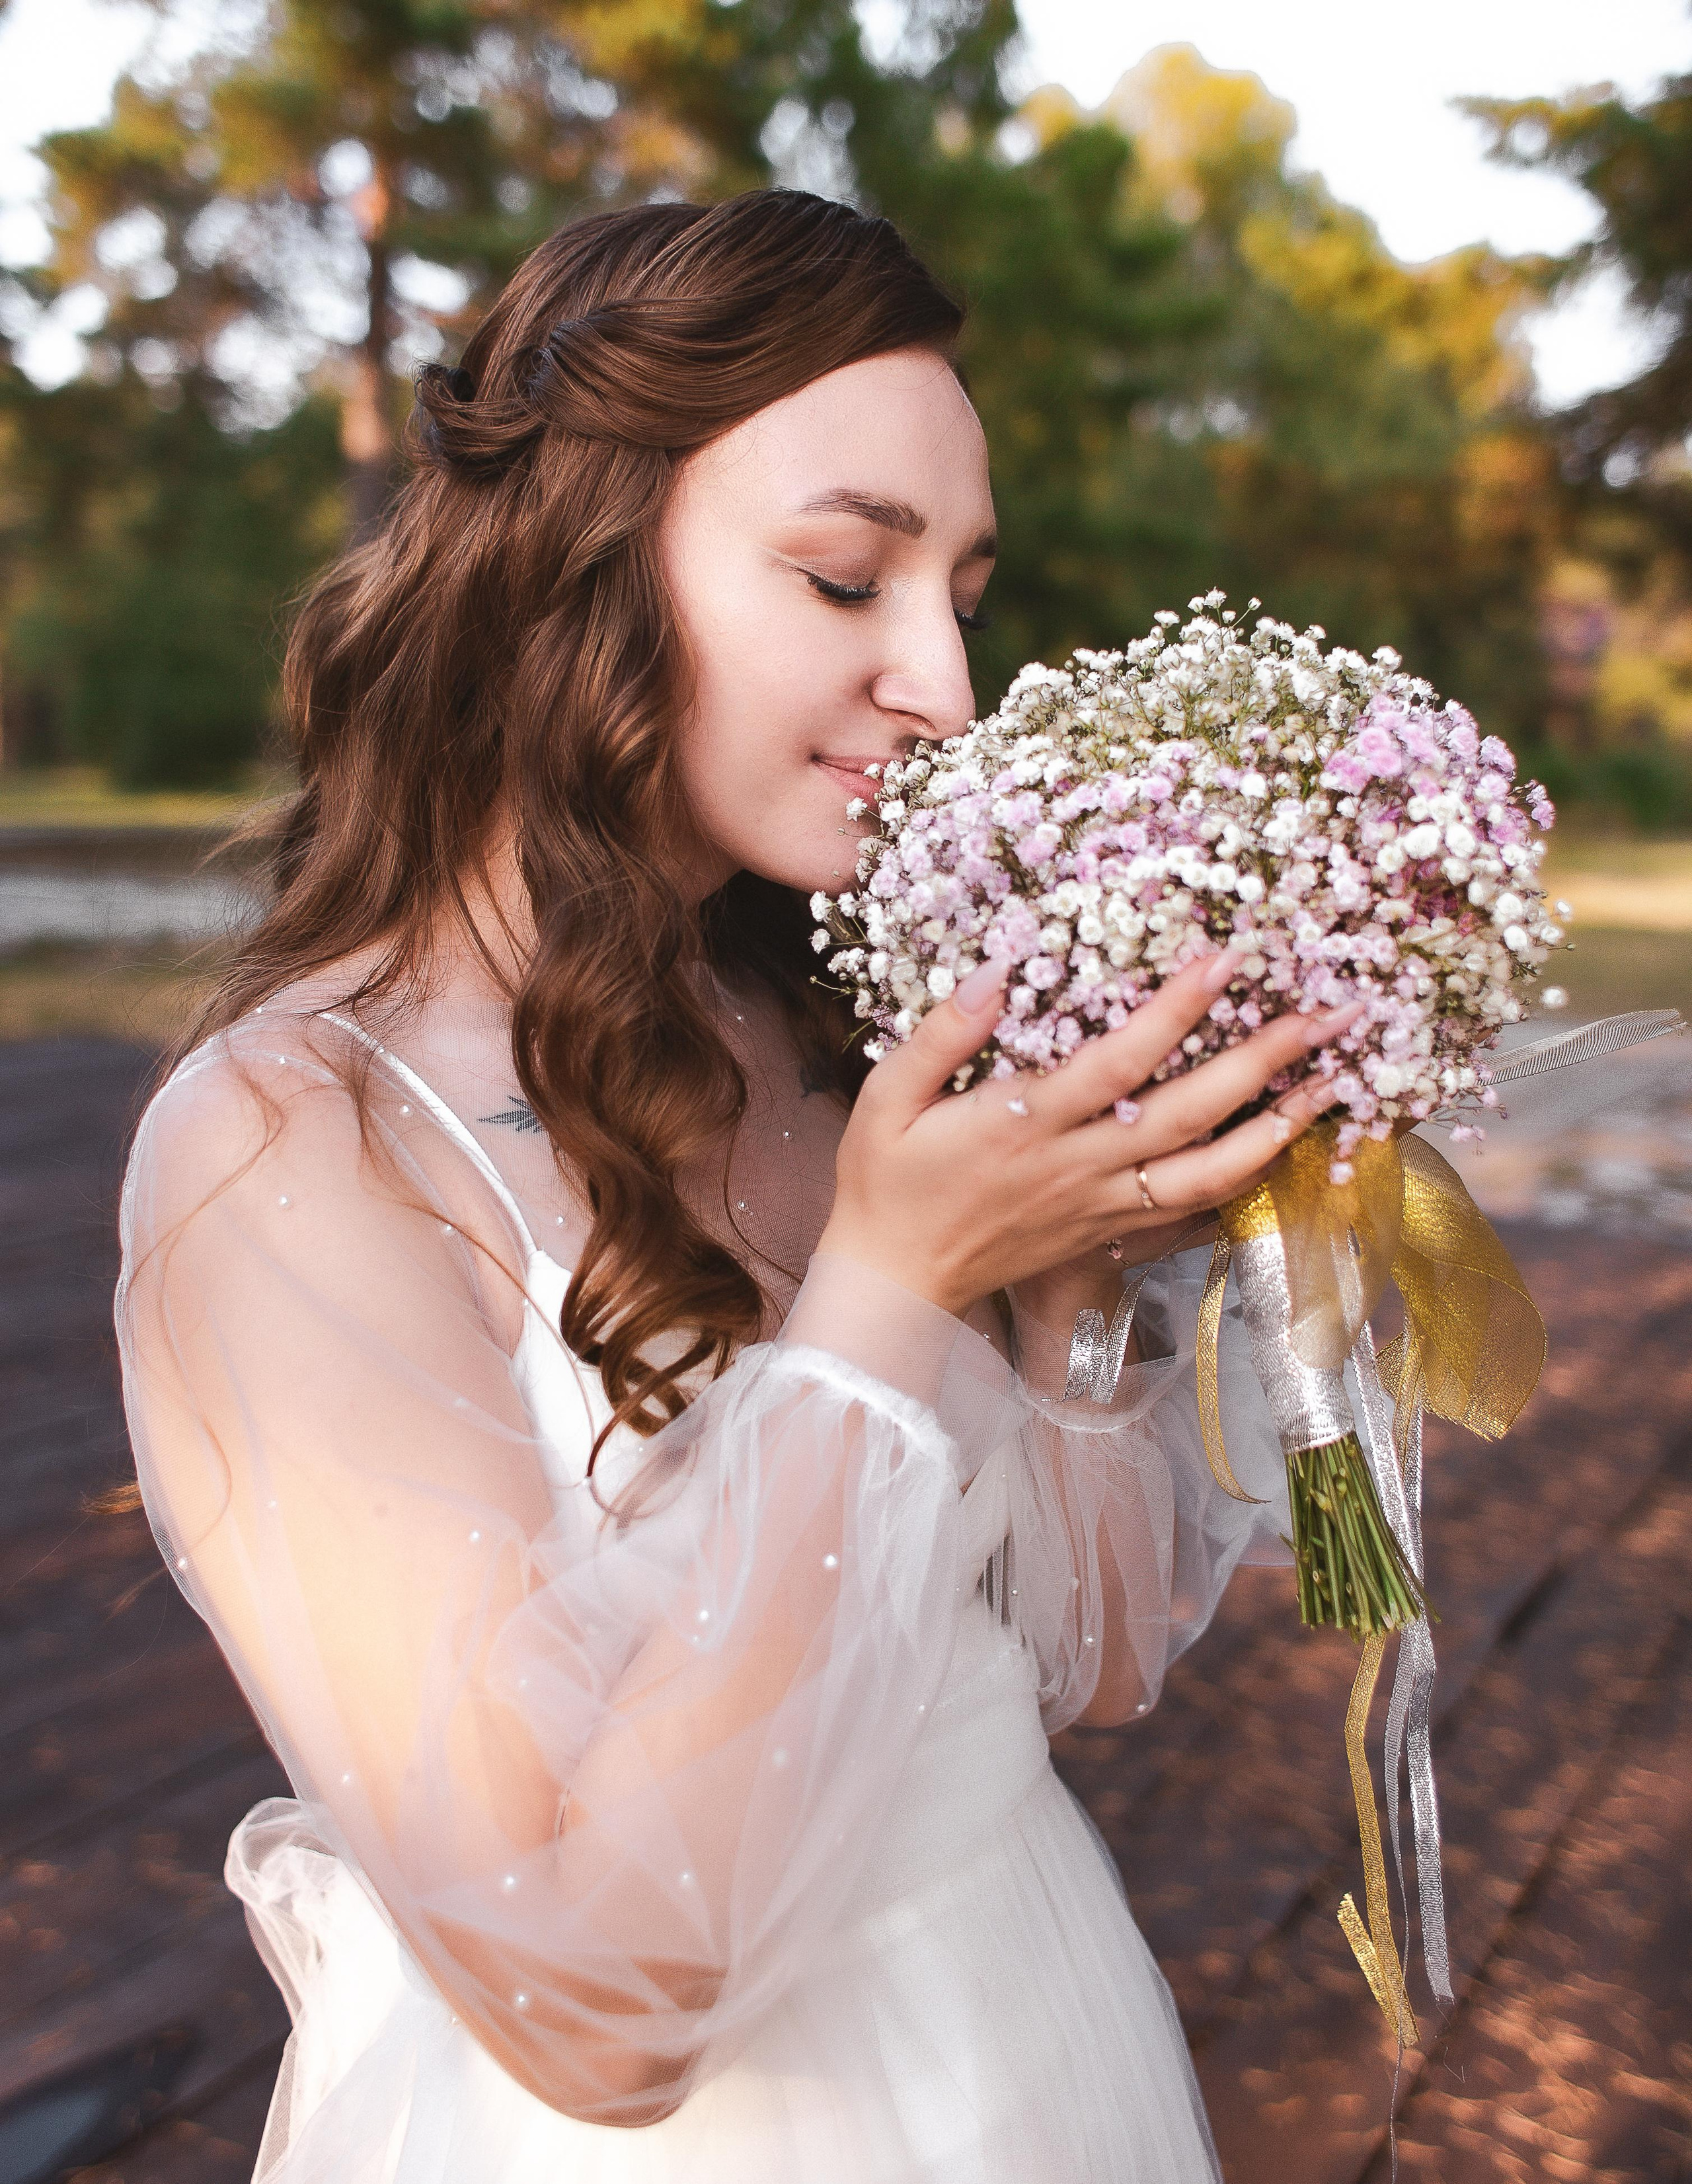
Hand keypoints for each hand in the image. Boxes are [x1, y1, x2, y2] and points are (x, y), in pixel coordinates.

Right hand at [818, 942, 1363, 1318]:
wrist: (896, 1281)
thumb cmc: (887, 1181)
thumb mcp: (886, 1099)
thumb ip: (942, 1034)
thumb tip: (999, 969)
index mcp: (1024, 1125)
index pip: (1118, 1062)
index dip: (1176, 1010)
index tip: (1227, 957)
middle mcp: (1077, 1168)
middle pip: (1190, 1114)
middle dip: (1266, 1061)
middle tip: (1330, 1013)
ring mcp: (1102, 1207)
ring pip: (1210, 1173)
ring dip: (1280, 1128)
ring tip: (1336, 1084)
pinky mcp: (1111, 1235)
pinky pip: (1194, 1212)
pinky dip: (1247, 1182)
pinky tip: (1286, 1149)